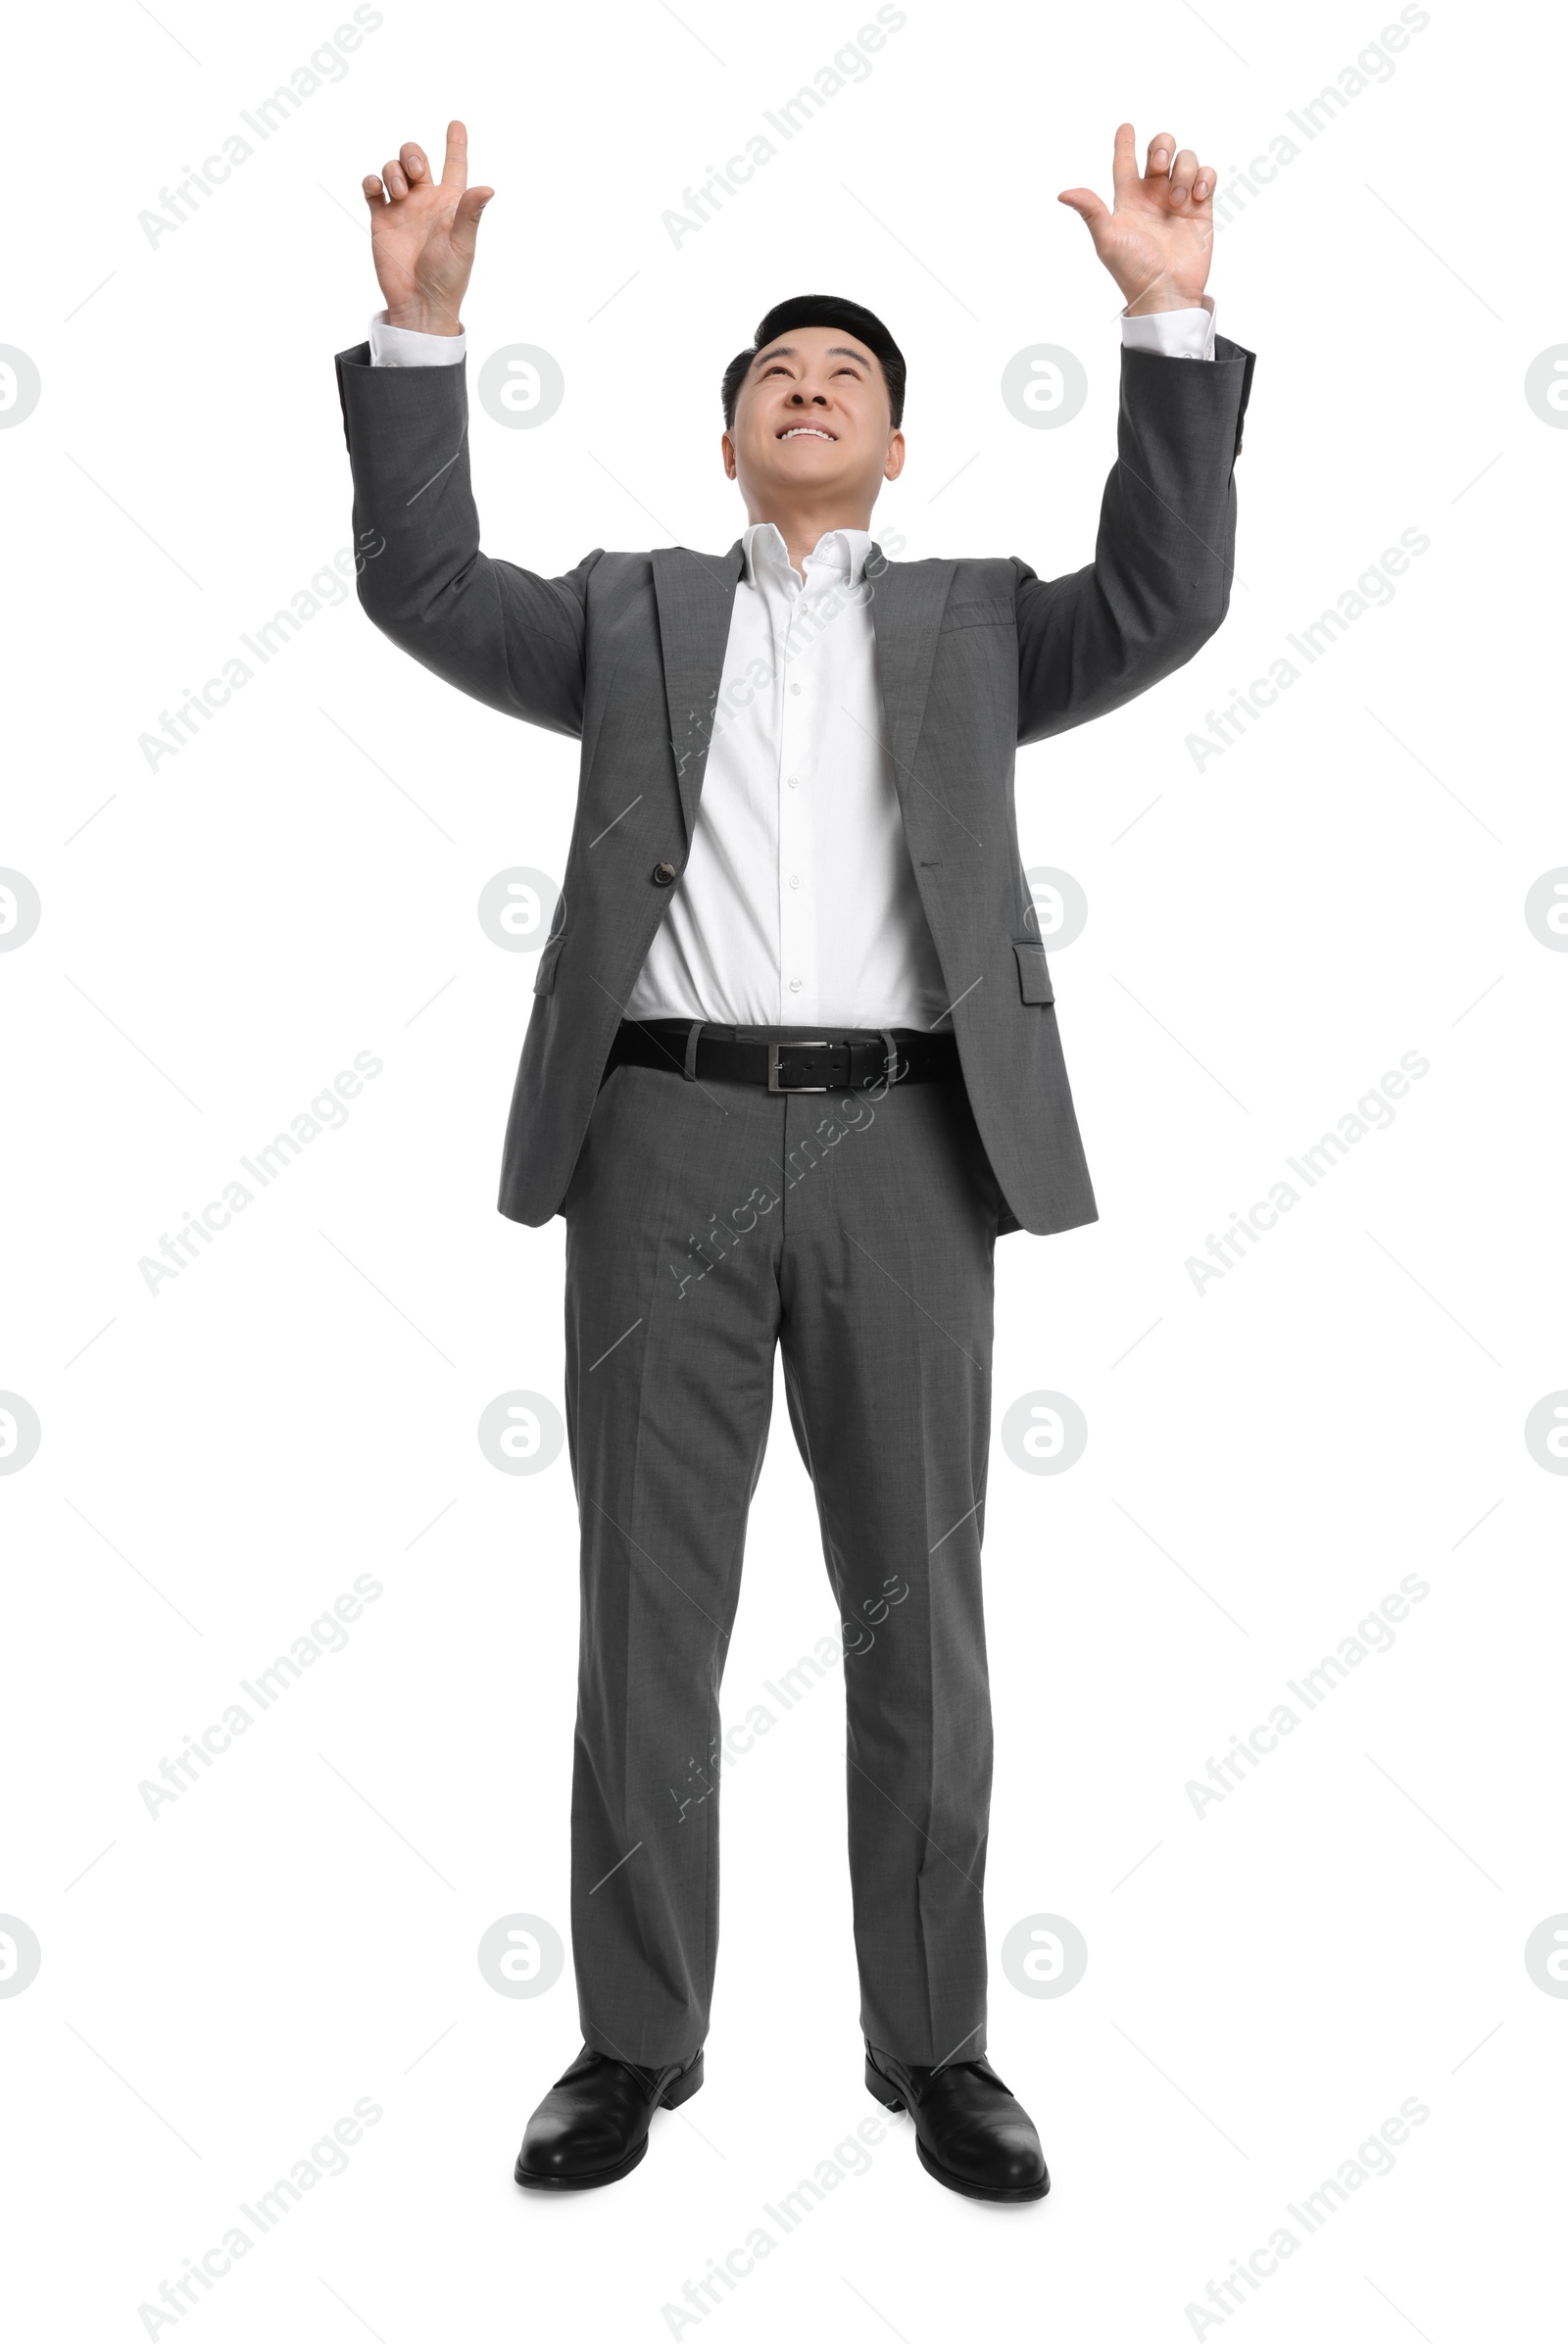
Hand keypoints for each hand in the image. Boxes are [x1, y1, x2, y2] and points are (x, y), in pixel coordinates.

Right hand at [362, 120, 492, 335]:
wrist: (420, 302)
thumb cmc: (447, 277)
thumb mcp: (463, 243)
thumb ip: (471, 213)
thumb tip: (488, 189)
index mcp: (450, 203)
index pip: (455, 165)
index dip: (456, 144)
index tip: (456, 124)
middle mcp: (425, 201)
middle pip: (415, 157)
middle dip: (413, 153)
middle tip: (418, 173)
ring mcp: (402, 208)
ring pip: (393, 169)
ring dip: (394, 171)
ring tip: (400, 194)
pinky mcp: (382, 219)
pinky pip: (372, 188)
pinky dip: (372, 181)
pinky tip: (377, 189)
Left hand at [1058, 124, 1214, 313]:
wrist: (1166, 293)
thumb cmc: (1134, 271)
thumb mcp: (1108, 239)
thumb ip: (1090, 211)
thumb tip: (1063, 193)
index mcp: (1129, 200)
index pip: (1125, 163)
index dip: (1124, 143)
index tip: (1125, 127)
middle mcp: (1154, 195)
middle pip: (1161, 148)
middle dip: (1163, 145)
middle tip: (1159, 165)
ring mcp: (1178, 200)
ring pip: (1185, 158)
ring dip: (1183, 170)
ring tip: (1178, 201)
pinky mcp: (1201, 208)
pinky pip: (1206, 175)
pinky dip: (1204, 177)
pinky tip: (1197, 196)